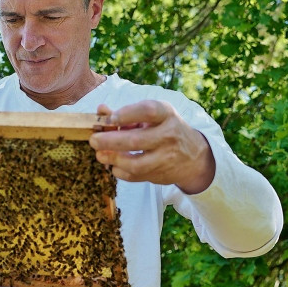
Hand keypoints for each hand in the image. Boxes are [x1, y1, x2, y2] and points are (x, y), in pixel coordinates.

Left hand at [88, 101, 216, 193]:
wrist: (193, 156)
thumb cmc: (166, 129)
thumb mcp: (153, 116)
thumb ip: (127, 113)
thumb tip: (101, 110)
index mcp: (167, 114)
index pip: (147, 111)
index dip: (126, 114)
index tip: (110, 118)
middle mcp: (169, 135)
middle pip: (136, 140)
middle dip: (110, 141)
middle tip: (94, 140)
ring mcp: (166, 157)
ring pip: (136, 163)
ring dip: (113, 159)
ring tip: (100, 155)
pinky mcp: (160, 175)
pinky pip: (136, 176)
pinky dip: (120, 172)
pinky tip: (113, 165)